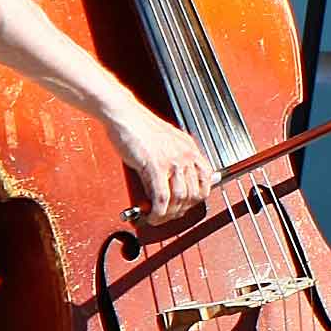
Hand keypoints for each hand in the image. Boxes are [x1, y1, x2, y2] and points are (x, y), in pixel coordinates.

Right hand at [110, 108, 215, 222]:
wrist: (124, 114)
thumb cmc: (139, 127)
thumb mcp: (166, 142)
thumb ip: (174, 160)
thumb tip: (173, 182)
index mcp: (190, 149)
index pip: (206, 180)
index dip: (197, 197)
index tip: (186, 205)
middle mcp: (185, 155)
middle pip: (194, 194)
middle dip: (181, 210)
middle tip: (168, 215)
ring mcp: (172, 161)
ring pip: (180, 199)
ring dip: (168, 214)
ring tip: (157, 217)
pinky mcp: (154, 166)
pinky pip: (162, 198)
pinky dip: (158, 212)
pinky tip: (151, 215)